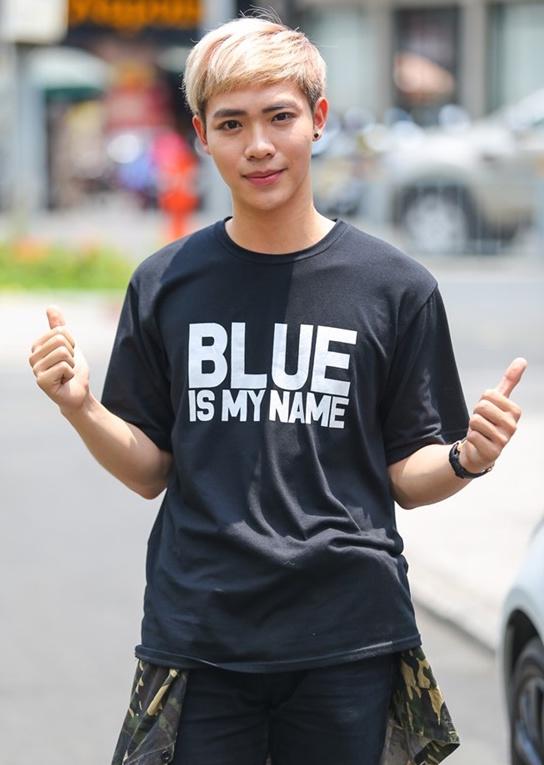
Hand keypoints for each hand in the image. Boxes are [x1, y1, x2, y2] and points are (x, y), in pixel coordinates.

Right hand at [28, 305, 89, 413]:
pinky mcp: (41, 381)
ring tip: (66, 374)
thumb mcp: (69, 345)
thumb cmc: (73, 370)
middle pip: (60, 340)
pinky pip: (64, 366)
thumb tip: (51, 306)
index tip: (69, 356)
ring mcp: (35, 370)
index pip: (60, 331)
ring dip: (72, 365)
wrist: (78, 393)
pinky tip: (64, 381)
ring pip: (63, 353)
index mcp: (37, 346)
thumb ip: (59, 326)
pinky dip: (70, 374)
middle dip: (72, 354)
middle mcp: (33, 357)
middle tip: (68, 366)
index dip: (72, 343)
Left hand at [460, 357, 527, 473]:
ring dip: (472, 427)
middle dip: (476, 414)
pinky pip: (472, 435)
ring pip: (475, 420)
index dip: (482, 402)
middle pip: (482, 406)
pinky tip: (478, 443)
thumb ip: (509, 381)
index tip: (487, 412)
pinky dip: (471, 439)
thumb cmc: (488, 423)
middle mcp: (513, 426)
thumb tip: (522, 360)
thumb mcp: (498, 401)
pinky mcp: (493, 452)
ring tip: (481, 433)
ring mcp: (504, 440)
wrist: (479, 451)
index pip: (488, 394)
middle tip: (482, 423)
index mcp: (515, 411)